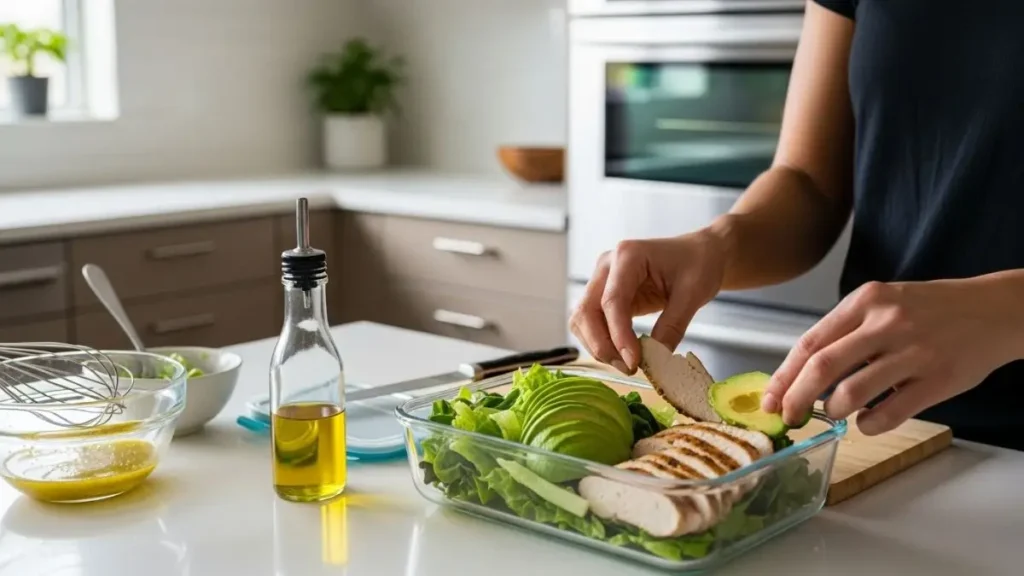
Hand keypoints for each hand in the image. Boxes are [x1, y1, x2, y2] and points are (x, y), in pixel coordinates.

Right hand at [568, 230, 726, 373]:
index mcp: (628, 255)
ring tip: (626, 364)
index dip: (618, 335)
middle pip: (586, 311)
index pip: (612, 300)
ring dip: (598, 346)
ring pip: (582, 320)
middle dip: (602, 344)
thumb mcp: (693, 293)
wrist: (698, 255)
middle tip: (628, 368)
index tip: (633, 362)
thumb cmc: (697, 264)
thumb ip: (673, 325)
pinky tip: (623, 354)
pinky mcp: (604, 297)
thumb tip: (656, 359)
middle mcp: (607, 266)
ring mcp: (602, 281)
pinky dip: (602, 342)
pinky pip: (592, 324)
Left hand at [762, 279, 1017, 434]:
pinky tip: (868, 420)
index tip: (771, 399)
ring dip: (835, 412)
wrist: (996, 309)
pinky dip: (868, 424)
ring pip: (851, 394)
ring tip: (837, 413)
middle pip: (822, 369)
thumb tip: (802, 372)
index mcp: (866, 301)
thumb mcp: (885, 302)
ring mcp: (913, 352)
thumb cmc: (932, 309)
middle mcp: (887, 323)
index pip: (810, 343)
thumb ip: (846, 330)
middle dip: (797, 399)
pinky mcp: (937, 380)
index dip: (784, 376)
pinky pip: (887, 414)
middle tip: (790, 417)